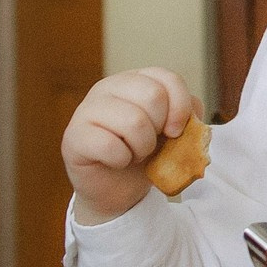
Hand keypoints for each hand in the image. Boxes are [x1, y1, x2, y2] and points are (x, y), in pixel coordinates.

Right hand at [63, 67, 201, 223]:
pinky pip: (110, 146)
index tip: (176, 132)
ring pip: (133, 121)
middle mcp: (108, 87)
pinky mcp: (73, 137)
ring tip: (134, 153)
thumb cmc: (147, 153)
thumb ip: (188, 116)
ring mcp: (86, 110)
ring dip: (142, 147)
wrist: (118, 188)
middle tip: (149, 143)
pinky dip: (122, 160)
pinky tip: (117, 161)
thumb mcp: (174, 131)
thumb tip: (193, 116)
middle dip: (159, 129)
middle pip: (153, 96)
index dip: (181, 108)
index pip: (168, 79)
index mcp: (135, 79)